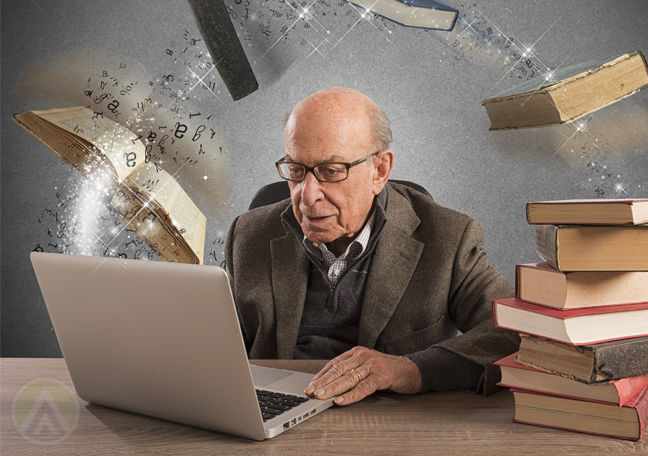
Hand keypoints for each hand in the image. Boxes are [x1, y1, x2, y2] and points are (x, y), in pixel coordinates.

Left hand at [304, 346, 421, 405]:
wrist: (412, 370)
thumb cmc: (387, 370)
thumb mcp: (366, 367)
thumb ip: (351, 372)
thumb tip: (329, 385)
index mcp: (356, 353)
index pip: (333, 364)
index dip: (320, 375)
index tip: (310, 385)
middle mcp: (362, 356)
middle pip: (338, 370)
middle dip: (322, 382)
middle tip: (310, 391)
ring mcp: (372, 365)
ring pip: (348, 378)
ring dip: (332, 388)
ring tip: (321, 396)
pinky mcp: (381, 376)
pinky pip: (363, 387)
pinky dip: (351, 395)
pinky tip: (341, 400)